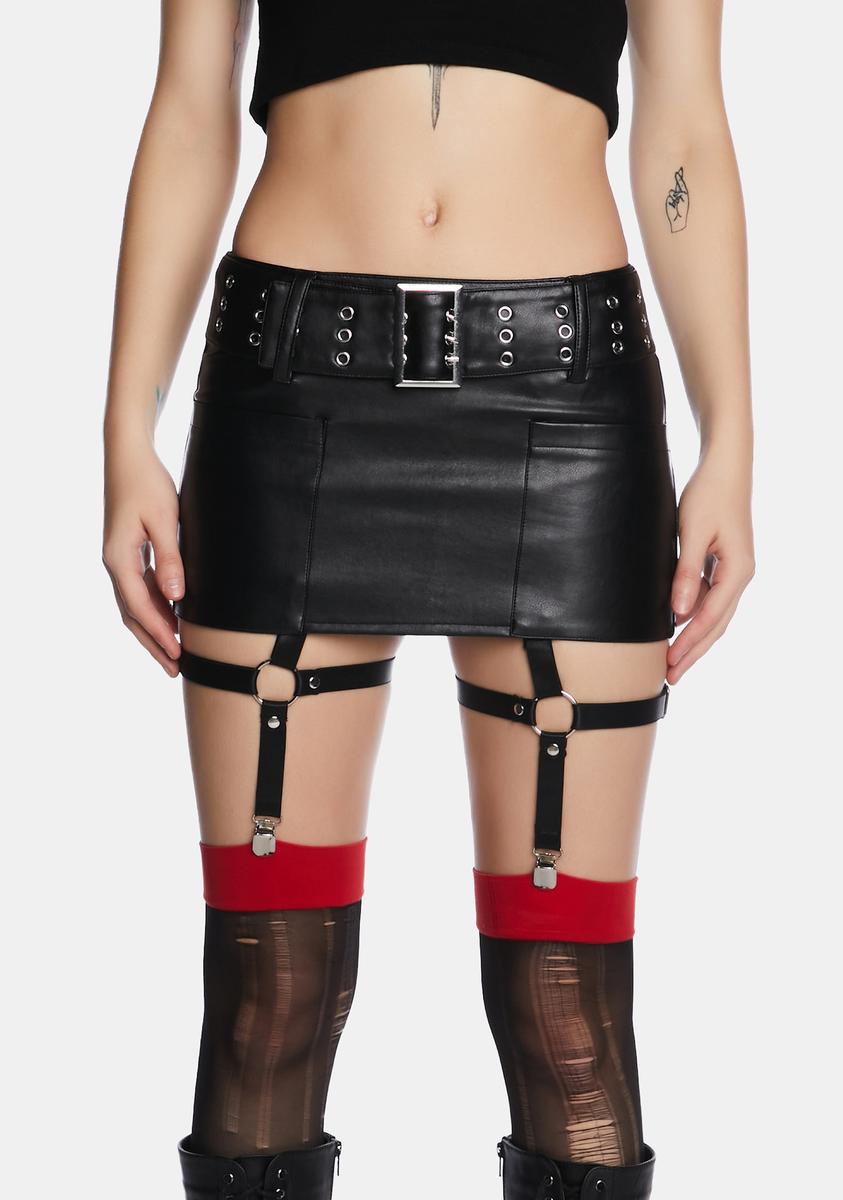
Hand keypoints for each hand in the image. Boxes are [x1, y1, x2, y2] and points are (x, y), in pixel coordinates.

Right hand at [102, 437, 183, 675]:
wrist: (129, 457)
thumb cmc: (148, 484)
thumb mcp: (163, 520)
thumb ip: (170, 559)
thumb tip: (175, 598)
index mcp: (119, 559)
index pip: (140, 608)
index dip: (159, 634)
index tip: (177, 655)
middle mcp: (114, 563)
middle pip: (132, 615)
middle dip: (153, 643)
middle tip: (175, 668)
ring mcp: (119, 559)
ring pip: (134, 605)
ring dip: (153, 629)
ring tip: (174, 652)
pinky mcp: (128, 553)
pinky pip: (139, 590)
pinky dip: (154, 608)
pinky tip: (172, 618)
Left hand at [667, 450, 754, 683]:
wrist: (725, 467)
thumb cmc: (708, 494)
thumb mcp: (692, 532)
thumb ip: (686, 572)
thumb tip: (679, 613)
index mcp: (738, 571)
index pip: (711, 618)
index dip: (690, 644)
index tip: (672, 664)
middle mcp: (741, 575)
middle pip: (716, 624)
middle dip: (693, 652)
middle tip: (671, 676)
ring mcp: (734, 571)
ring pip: (714, 614)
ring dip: (694, 638)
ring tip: (673, 660)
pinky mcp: (723, 564)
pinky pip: (709, 599)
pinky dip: (694, 616)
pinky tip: (676, 627)